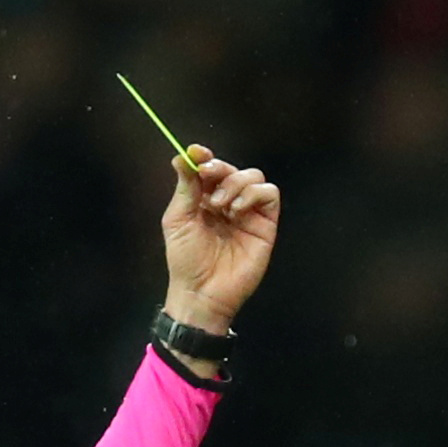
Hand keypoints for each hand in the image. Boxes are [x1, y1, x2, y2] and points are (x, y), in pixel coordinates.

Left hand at [160, 152, 278, 335]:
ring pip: (254, 176)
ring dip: (236, 183)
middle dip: (220, 170)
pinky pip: (270, 194)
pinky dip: (254, 194)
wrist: (201, 292)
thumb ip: (185, 188)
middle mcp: (228, 202)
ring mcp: (249, 213)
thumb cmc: (186, 260)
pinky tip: (238, 210)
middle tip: (208, 181)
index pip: (211, 167)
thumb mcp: (177, 219)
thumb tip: (182, 157)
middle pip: (233, 168)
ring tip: (222, 206)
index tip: (197, 154)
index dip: (205, 156)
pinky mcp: (265, 225)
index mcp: (205, 199)